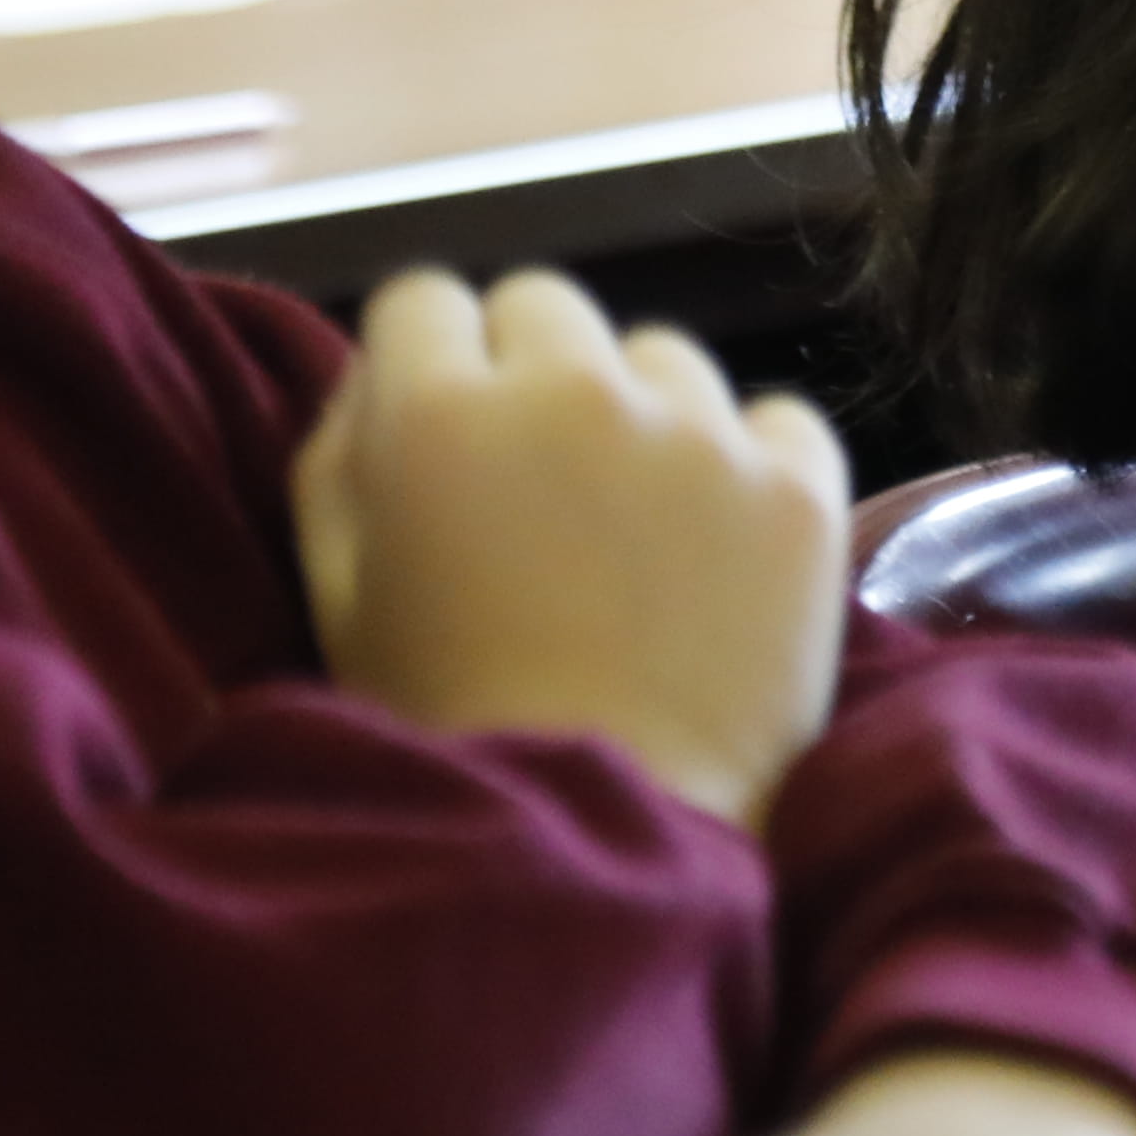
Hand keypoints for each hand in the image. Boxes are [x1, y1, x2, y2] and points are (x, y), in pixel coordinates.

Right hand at [290, 269, 847, 825]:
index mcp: (438, 415)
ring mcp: (699, 431)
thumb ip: (339, 457)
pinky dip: (752, 467)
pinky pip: (776, 418)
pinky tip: (723, 549)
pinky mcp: (799, 483)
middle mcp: (571, 391)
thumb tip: (376, 373)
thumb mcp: (336, 595)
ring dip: (643, 415)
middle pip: (544, 305)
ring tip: (635, 534)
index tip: (442, 434)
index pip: (423, 300)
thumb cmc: (444, 727)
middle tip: (536, 485)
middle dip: (530, 374)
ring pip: (663, 357)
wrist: (606, 836)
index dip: (426, 365)